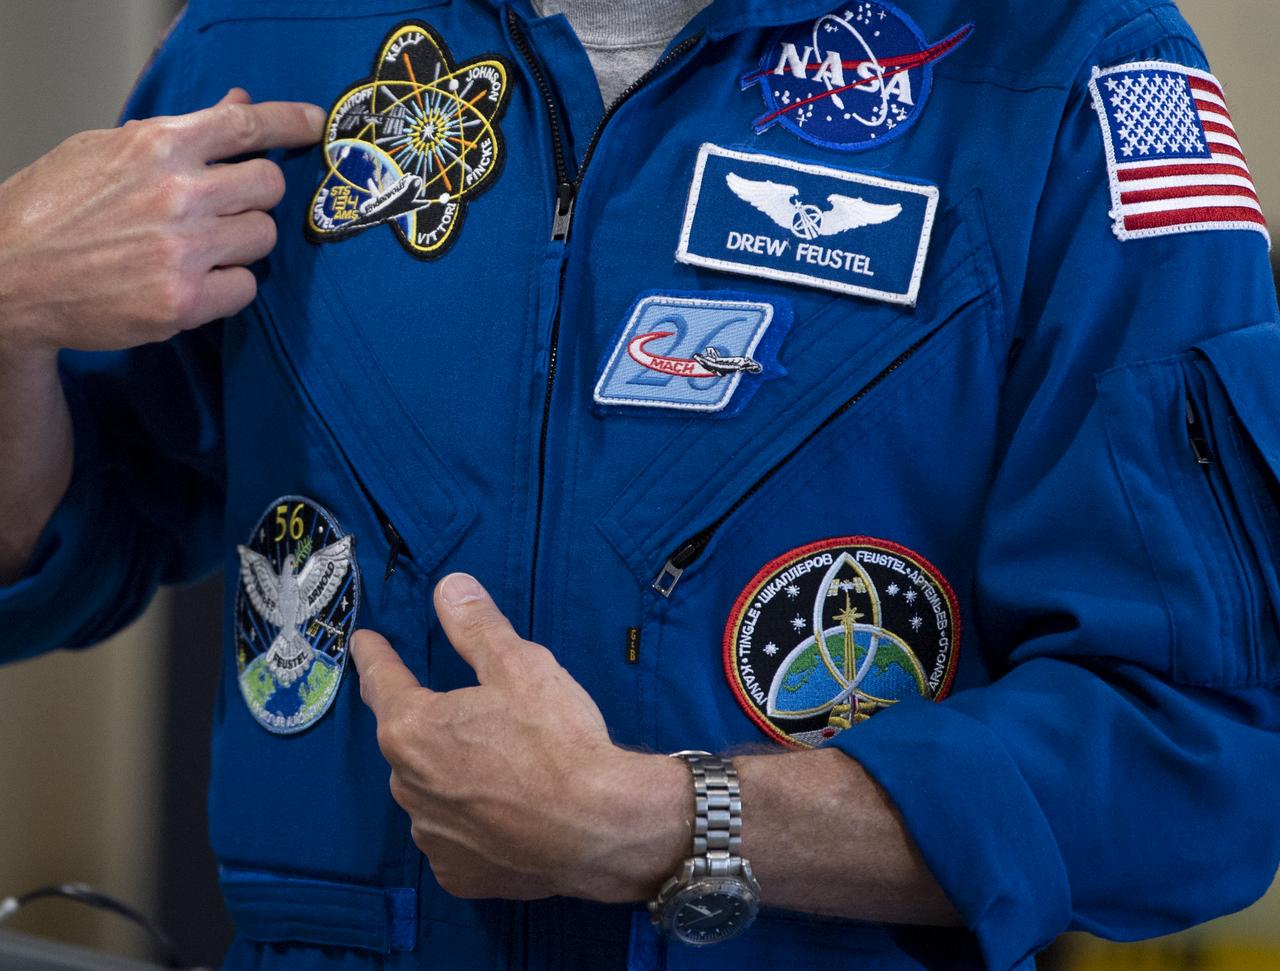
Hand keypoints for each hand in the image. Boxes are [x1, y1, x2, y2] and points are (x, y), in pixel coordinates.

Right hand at [0, 88, 323, 354]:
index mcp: (156, 147)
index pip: (245, 125)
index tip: (316, 126)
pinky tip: (193, 282)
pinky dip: (228, 287)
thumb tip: (239, 104)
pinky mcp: (183, 301)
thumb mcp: (106, 151)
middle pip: (270, 186)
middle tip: (226, 209)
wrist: (8, 275)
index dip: (290, 122)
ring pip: (263, 238)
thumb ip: (180, 132)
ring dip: (242, 243)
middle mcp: (176, 194)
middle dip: (256, 196)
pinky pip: (247, 289)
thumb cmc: (54, 210)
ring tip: (199, 248)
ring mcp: (182, 250)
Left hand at [351, 573, 689, 901]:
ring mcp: (431, 836)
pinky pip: (454, 837)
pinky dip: (470, 821)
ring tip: (498, 768)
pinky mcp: (458, 875)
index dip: (374, 657)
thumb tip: (449, 588)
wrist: (599, 827)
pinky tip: (504, 813)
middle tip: (473, 715)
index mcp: (413, 728)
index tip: (364, 644)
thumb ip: (476, 625)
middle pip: (410, 741)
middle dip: (431, 724)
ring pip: (431, 792)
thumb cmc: (557, 740)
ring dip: (450, 776)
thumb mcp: (520, 665)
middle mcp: (408, 785)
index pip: (382, 681)